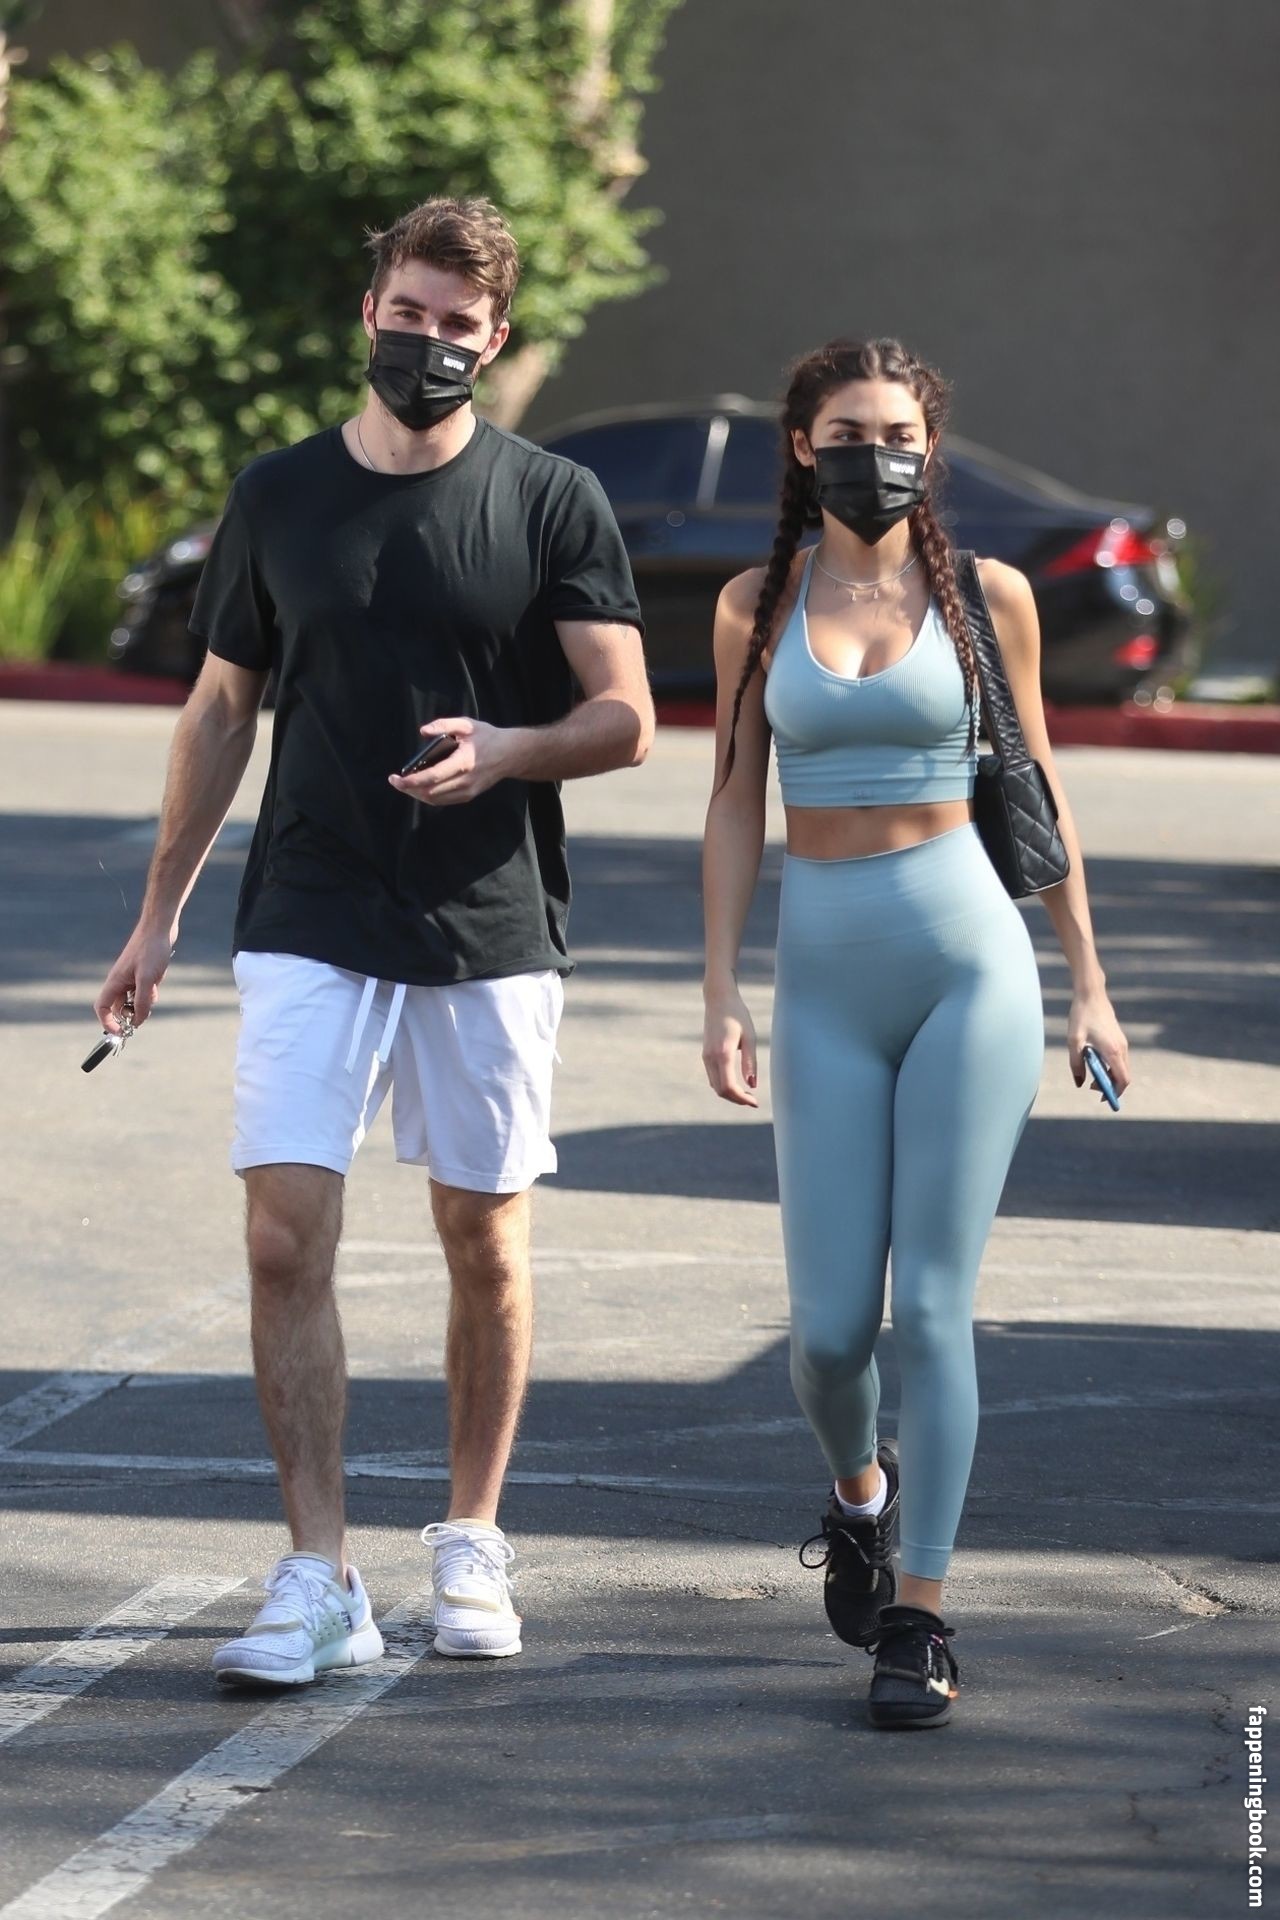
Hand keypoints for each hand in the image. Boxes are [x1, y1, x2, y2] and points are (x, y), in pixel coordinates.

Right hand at [94, 922, 175, 1032]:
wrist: (160, 927)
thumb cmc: (151, 950)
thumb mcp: (148, 979)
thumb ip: (142, 1002)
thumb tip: (137, 1022)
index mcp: (114, 982)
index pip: (101, 1007)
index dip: (107, 1022)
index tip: (121, 1032)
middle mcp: (120, 980)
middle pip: (119, 1006)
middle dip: (131, 1012)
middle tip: (145, 1011)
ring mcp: (130, 976)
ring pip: (133, 998)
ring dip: (144, 1000)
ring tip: (154, 986)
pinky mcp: (141, 972)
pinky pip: (143, 989)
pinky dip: (151, 990)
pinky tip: (159, 978)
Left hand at [388, 718, 519, 806]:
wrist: (510, 754)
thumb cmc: (487, 737)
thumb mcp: (467, 724)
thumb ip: (444, 725)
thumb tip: (422, 732)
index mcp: (464, 762)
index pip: (433, 777)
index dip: (412, 781)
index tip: (396, 778)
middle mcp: (466, 781)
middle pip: (430, 792)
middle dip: (409, 789)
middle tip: (395, 780)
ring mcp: (468, 791)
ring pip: (436, 799)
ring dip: (417, 794)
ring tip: (405, 784)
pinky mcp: (469, 795)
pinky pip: (444, 800)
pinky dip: (429, 796)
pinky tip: (420, 788)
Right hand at [702, 990, 758, 1107]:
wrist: (719, 999)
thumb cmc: (737, 1015)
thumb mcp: (750, 1037)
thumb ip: (750, 1062)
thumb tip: (752, 1085)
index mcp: (722, 1054)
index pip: (728, 1087)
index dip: (741, 1099)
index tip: (755, 1102)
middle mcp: (710, 1057)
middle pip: (720, 1090)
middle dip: (736, 1099)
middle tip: (753, 1100)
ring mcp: (705, 1056)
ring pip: (715, 1085)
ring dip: (730, 1093)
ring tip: (747, 1093)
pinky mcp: (705, 1054)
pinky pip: (713, 1077)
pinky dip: (723, 1085)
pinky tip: (737, 1083)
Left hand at [1068, 989, 1130, 1096]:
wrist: (1091, 994)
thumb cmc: (1081, 1016)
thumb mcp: (1073, 1041)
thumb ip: (1076, 1064)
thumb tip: (1079, 1083)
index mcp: (1112, 1051)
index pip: (1122, 1080)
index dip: (1115, 1093)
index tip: (1103, 1098)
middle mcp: (1121, 1048)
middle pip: (1123, 1076)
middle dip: (1111, 1086)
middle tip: (1092, 1088)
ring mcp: (1122, 1043)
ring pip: (1121, 1067)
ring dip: (1110, 1076)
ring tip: (1091, 1076)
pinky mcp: (1119, 1038)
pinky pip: (1119, 1059)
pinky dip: (1110, 1066)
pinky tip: (1095, 1063)